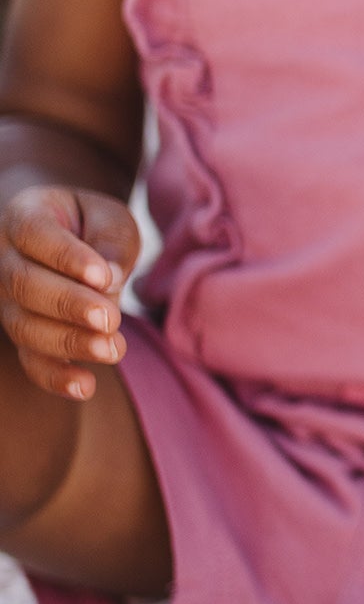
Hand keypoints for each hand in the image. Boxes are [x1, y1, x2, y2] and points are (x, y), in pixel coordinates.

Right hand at [0, 185, 140, 400]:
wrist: (70, 236)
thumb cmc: (93, 224)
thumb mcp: (110, 217)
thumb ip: (111, 240)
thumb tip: (111, 279)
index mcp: (24, 216)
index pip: (37, 234)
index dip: (67, 257)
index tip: (104, 276)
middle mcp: (5, 258)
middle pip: (25, 285)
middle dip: (69, 305)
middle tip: (111, 319)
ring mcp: (7, 300)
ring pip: (24, 325)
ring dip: (69, 342)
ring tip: (112, 350)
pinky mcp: (23, 331)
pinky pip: (29, 359)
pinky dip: (55, 376)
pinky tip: (85, 387)